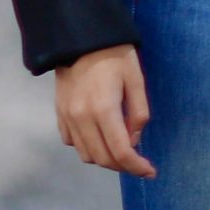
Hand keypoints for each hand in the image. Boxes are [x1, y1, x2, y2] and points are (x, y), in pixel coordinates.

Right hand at [56, 44, 154, 178]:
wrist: (80, 38)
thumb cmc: (115, 56)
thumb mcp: (136, 80)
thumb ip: (138, 113)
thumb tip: (133, 141)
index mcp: (104, 109)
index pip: (121, 151)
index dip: (137, 167)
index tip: (150, 172)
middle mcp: (81, 117)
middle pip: (103, 158)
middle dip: (124, 166)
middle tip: (140, 164)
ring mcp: (67, 117)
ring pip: (86, 155)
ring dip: (106, 159)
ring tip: (122, 151)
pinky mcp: (59, 114)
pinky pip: (73, 142)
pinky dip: (89, 147)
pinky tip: (102, 138)